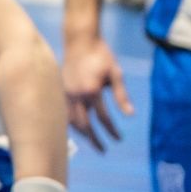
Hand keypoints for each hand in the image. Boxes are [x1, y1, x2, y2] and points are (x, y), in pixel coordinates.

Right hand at [61, 32, 132, 151]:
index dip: (112, 130)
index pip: (103, 118)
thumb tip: (130, 115)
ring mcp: (66, 93)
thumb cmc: (101, 55)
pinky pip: (65, 113)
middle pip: (84, 125)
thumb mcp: (116, 74)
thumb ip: (122, 96)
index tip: (119, 139)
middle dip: (94, 139)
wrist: (80, 41)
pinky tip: (79, 126)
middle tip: (103, 150)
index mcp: (91, 91)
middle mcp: (76, 95)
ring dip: (82, 133)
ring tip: (91, 140)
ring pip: (71, 120)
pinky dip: (72, 122)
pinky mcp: (61, 90)